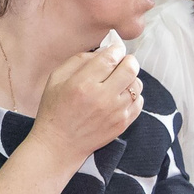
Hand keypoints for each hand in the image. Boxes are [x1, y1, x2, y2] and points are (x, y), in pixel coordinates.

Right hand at [33, 38, 141, 165]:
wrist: (59, 144)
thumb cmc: (55, 109)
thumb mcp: (56, 79)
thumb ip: (78, 60)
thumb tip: (103, 51)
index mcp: (83, 84)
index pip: (110, 58)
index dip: (116, 49)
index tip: (115, 50)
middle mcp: (102, 97)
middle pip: (130, 69)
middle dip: (128, 61)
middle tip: (122, 62)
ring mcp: (115, 112)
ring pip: (137, 85)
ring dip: (130, 78)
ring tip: (119, 81)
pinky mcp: (122, 123)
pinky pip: (139, 102)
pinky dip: (133, 95)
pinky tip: (120, 96)